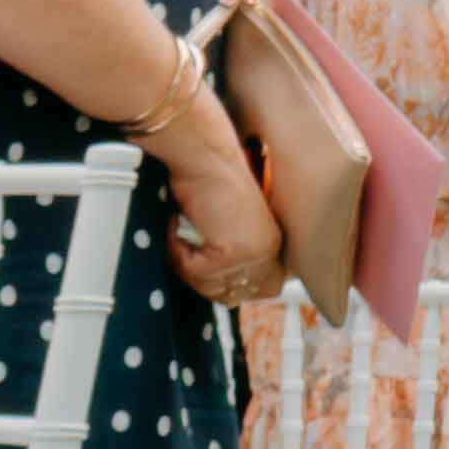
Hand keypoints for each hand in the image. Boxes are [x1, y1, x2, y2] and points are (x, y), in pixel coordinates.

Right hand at [141, 89, 283, 304]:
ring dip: (185, 265)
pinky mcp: (232, 252)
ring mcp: (254, 253)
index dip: (229, 287)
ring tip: (177, 235)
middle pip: (234, 295)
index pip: (264, 289)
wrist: (204, 154)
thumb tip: (220, 291)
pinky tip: (174, 225)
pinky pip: (192, 271)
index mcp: (274, 243)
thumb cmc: (208, 180)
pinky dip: (175, 252)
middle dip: (203, 281)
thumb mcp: (225, 226)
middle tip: (184, 254)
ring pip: (209, 286)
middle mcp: (269, 251)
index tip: (203, 273)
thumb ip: (228, 258)